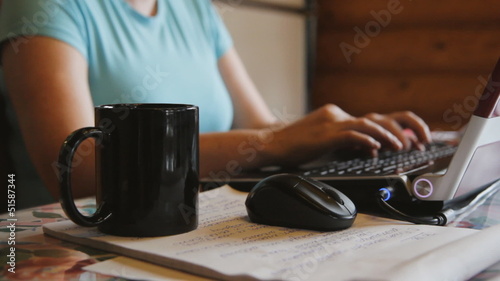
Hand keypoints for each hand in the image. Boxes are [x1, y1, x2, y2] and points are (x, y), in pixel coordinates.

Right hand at [266, 105, 431, 165]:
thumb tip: (375, 148)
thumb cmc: (299, 147)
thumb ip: (351, 142)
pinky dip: (366, 141)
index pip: (376, 118)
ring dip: (389, 135)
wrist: (273, 144)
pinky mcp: (324, 133)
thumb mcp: (330, 143)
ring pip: (368, 123)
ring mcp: (331, 122)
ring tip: (403, 146)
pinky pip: (350, 134)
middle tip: (419, 141)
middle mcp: (339, 115)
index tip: (414, 139)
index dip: (398, 127)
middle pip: (378, 117)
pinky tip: (376, 148)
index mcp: (341, 116)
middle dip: (403, 129)